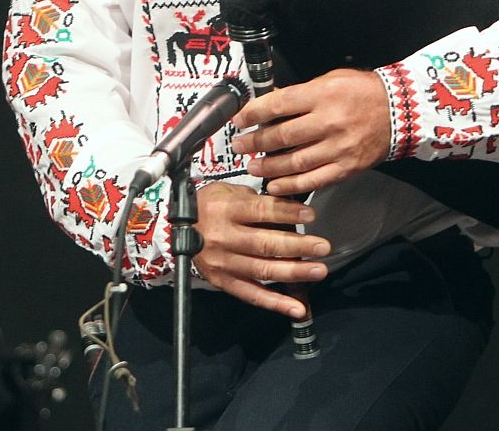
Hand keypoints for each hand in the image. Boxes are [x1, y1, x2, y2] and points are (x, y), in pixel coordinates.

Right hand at [193, 181, 330, 317]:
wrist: (175, 227)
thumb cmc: (210, 204)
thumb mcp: (230, 191)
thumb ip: (257, 200)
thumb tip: (292, 208)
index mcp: (227, 210)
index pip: (262, 211)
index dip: (287, 214)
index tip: (310, 217)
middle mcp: (224, 237)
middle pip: (265, 244)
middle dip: (297, 246)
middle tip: (323, 247)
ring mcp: (223, 263)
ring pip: (262, 271)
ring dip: (293, 273)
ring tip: (319, 270)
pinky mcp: (222, 282)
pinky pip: (251, 295)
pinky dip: (275, 303)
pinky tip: (297, 308)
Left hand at [230, 68, 391, 196]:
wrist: (400, 109)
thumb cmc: (363, 91)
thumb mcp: (330, 80)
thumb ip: (301, 94)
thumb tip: (271, 104)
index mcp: (322, 95)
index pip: (278, 105)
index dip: (253, 113)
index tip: (239, 119)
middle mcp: (328, 121)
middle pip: (281, 136)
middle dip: (254, 142)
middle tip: (239, 145)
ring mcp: (338, 147)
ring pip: (294, 162)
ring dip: (268, 167)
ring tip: (252, 166)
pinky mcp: (346, 167)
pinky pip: (313, 180)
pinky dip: (291, 186)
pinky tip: (274, 186)